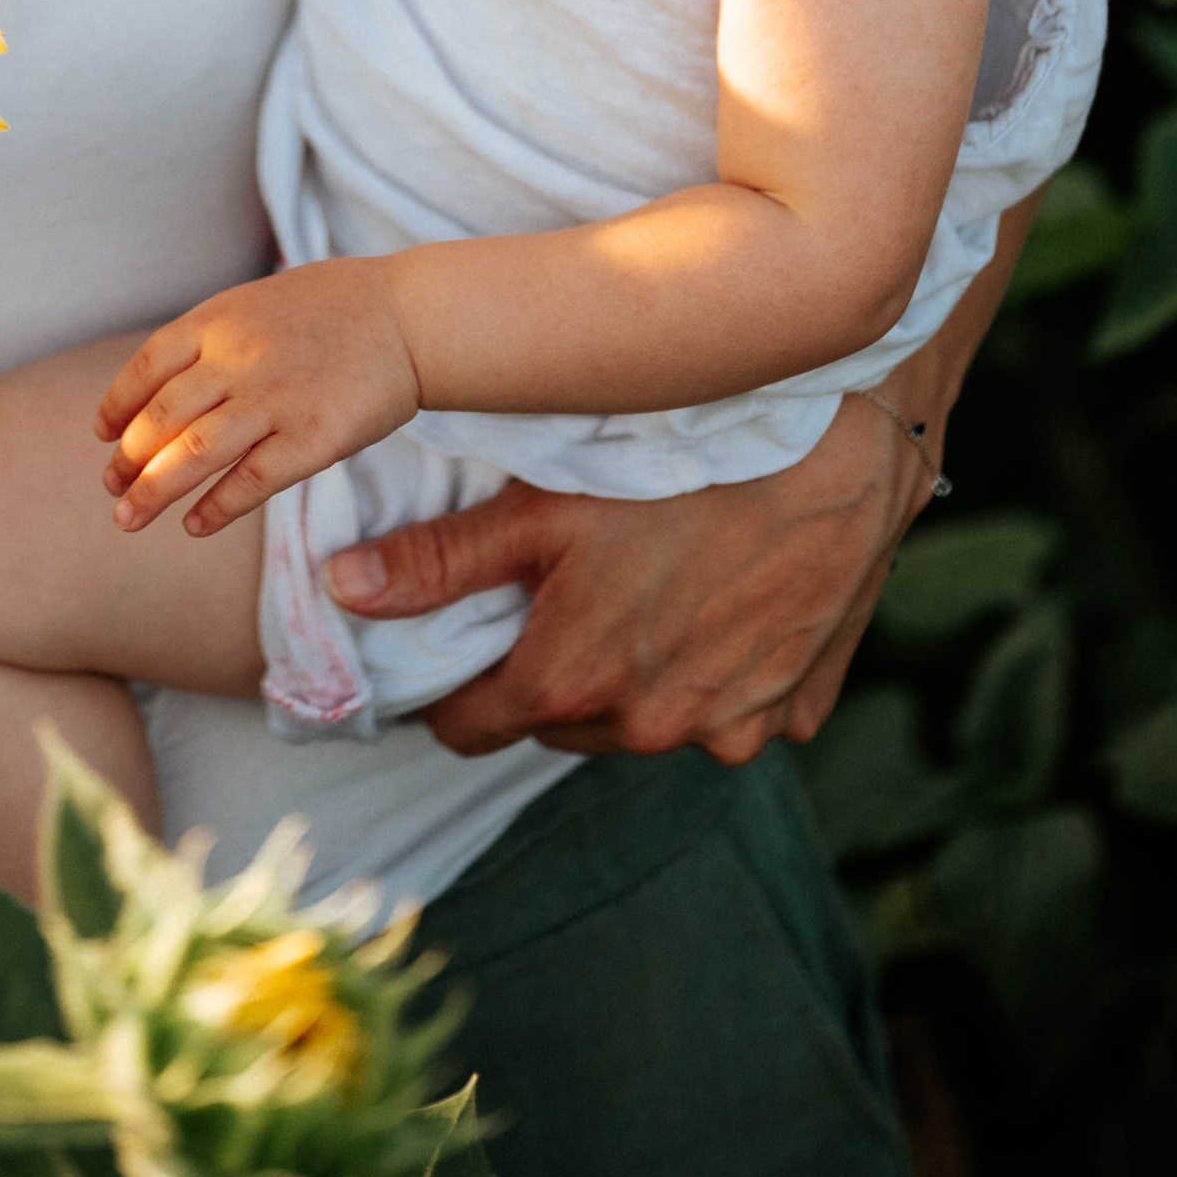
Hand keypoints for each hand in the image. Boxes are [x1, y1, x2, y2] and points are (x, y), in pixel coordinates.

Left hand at [96, 259, 419, 536]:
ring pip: (193, 454)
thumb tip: (163, 388)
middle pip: (161, 418)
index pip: (147, 367)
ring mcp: (274, 400)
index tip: (102, 435)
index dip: (117, 405)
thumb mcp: (258, 303)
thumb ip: (213, 341)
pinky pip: (251, 482)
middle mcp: (237, 359)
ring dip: (154, 491)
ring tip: (128, 518)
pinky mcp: (312, 439)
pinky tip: (194, 526)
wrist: (408, 316)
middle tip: (112, 488)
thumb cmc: (333, 308)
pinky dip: (217, 508)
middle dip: (128, 459)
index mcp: (219, 320)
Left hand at [321, 392, 921, 760]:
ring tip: (637, 592)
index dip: (452, 688)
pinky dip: (716, 677)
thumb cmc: (676, 462)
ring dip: (632, 679)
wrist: (835, 450)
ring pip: (646, 721)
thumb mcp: (540, 503)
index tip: (451, 650)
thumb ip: (437, 560)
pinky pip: (734, 712)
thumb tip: (341, 591)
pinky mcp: (793, 709)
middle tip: (553, 598)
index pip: (472, 726)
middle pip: (561, 722)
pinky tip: (715, 606)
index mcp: (574, 683)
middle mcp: (652, 725)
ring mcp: (731, 726)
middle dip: (547, 674)